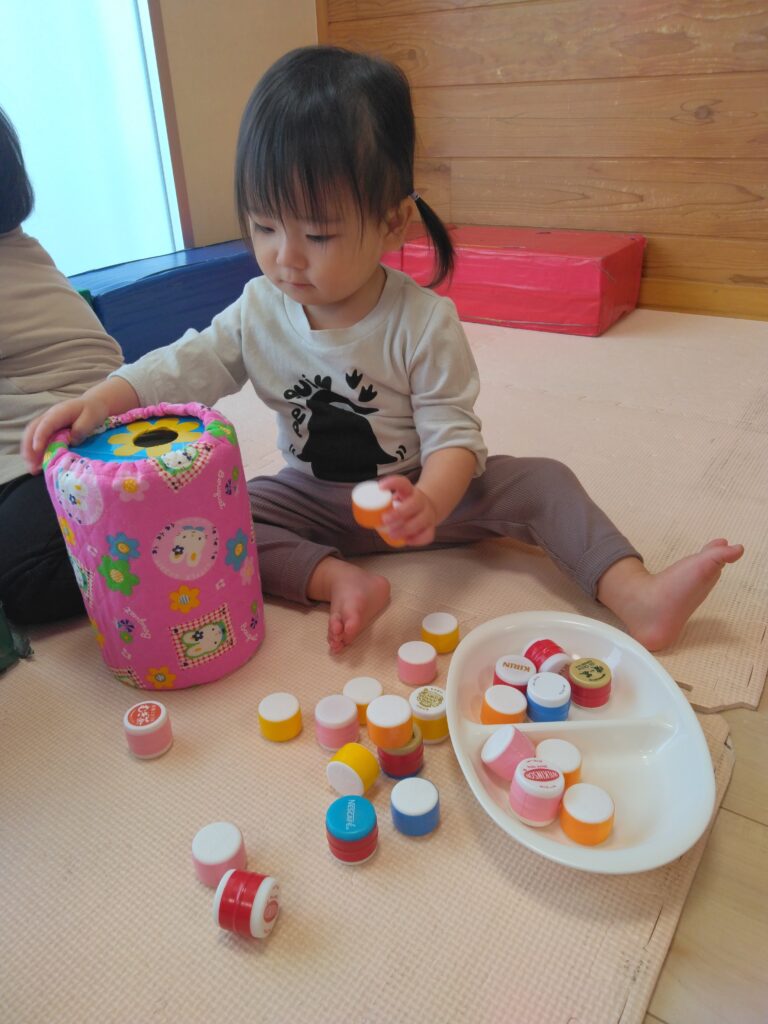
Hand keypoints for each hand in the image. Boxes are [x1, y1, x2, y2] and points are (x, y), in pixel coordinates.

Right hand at [22, 376, 139, 473]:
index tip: (37, 450)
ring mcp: (47, 422)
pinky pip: (38, 439)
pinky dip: (35, 452)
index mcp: (59, 412)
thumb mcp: (92, 417)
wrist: (93, 403)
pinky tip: (38, 463)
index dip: (39, 437)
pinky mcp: (49, 429)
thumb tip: (71, 441)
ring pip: (31, 435)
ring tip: (33, 469)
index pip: (45, 424)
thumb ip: (81, 428)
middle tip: (32, 466)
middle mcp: (48, 416)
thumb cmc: (93, 410)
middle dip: (29, 448)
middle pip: (32, 430)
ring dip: (29, 452)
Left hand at [379, 474, 438, 546]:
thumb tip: (358, 506)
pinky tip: (407, 541)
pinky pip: (428, 534)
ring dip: (405, 528)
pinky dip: (417, 539)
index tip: (380, 487)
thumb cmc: (405, 504)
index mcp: (409, 492)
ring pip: (421, 520)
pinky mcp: (431, 527)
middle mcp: (421, 501)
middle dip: (399, 513)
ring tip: (391, 534)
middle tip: (384, 520)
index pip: (403, 483)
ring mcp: (427, 515)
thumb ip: (383, 500)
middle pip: (414, 504)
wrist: (427, 507)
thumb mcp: (396, 497)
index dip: (392, 483)